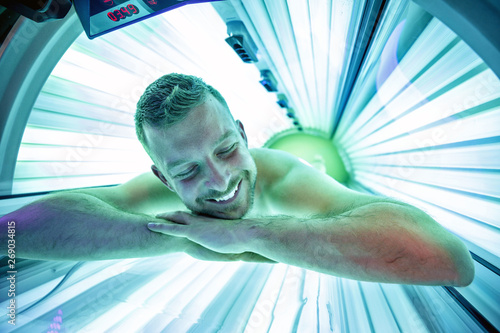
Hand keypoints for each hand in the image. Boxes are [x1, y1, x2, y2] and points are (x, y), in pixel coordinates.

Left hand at [149, 211, 272, 262]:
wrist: (244, 235)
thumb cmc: (242, 238)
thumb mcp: (233, 238)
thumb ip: (228, 238)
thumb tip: (231, 242)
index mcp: (210, 222)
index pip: (194, 217)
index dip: (185, 216)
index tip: (178, 215)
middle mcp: (202, 220)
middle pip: (182, 215)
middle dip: (171, 214)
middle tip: (160, 215)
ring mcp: (197, 225)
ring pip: (175, 219)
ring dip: (163, 218)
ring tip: (152, 219)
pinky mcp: (194, 232)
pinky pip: (173, 228)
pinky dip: (161, 226)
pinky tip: (151, 225)